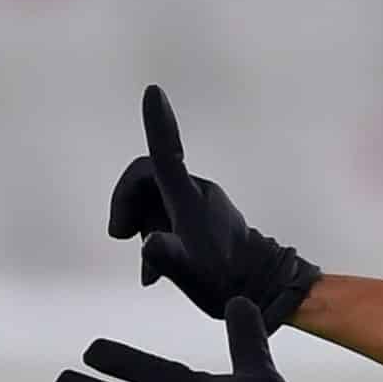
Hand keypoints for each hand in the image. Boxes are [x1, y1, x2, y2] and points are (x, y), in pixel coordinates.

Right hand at [108, 85, 321, 330]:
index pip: (167, 154)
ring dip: (142, 226)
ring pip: (155, 199)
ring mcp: (201, 202)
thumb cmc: (225, 280)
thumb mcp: (190, 272)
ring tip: (147, 269)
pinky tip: (154, 271)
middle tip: (121, 237)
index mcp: (188, 199)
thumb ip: (167, 257)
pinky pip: (168, 211)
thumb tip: (148, 245)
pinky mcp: (204, 215)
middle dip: (128, 204)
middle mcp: (195, 192)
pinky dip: (155, 233)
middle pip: (147, 178)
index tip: (154, 91)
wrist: (261, 289)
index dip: (157, 123)